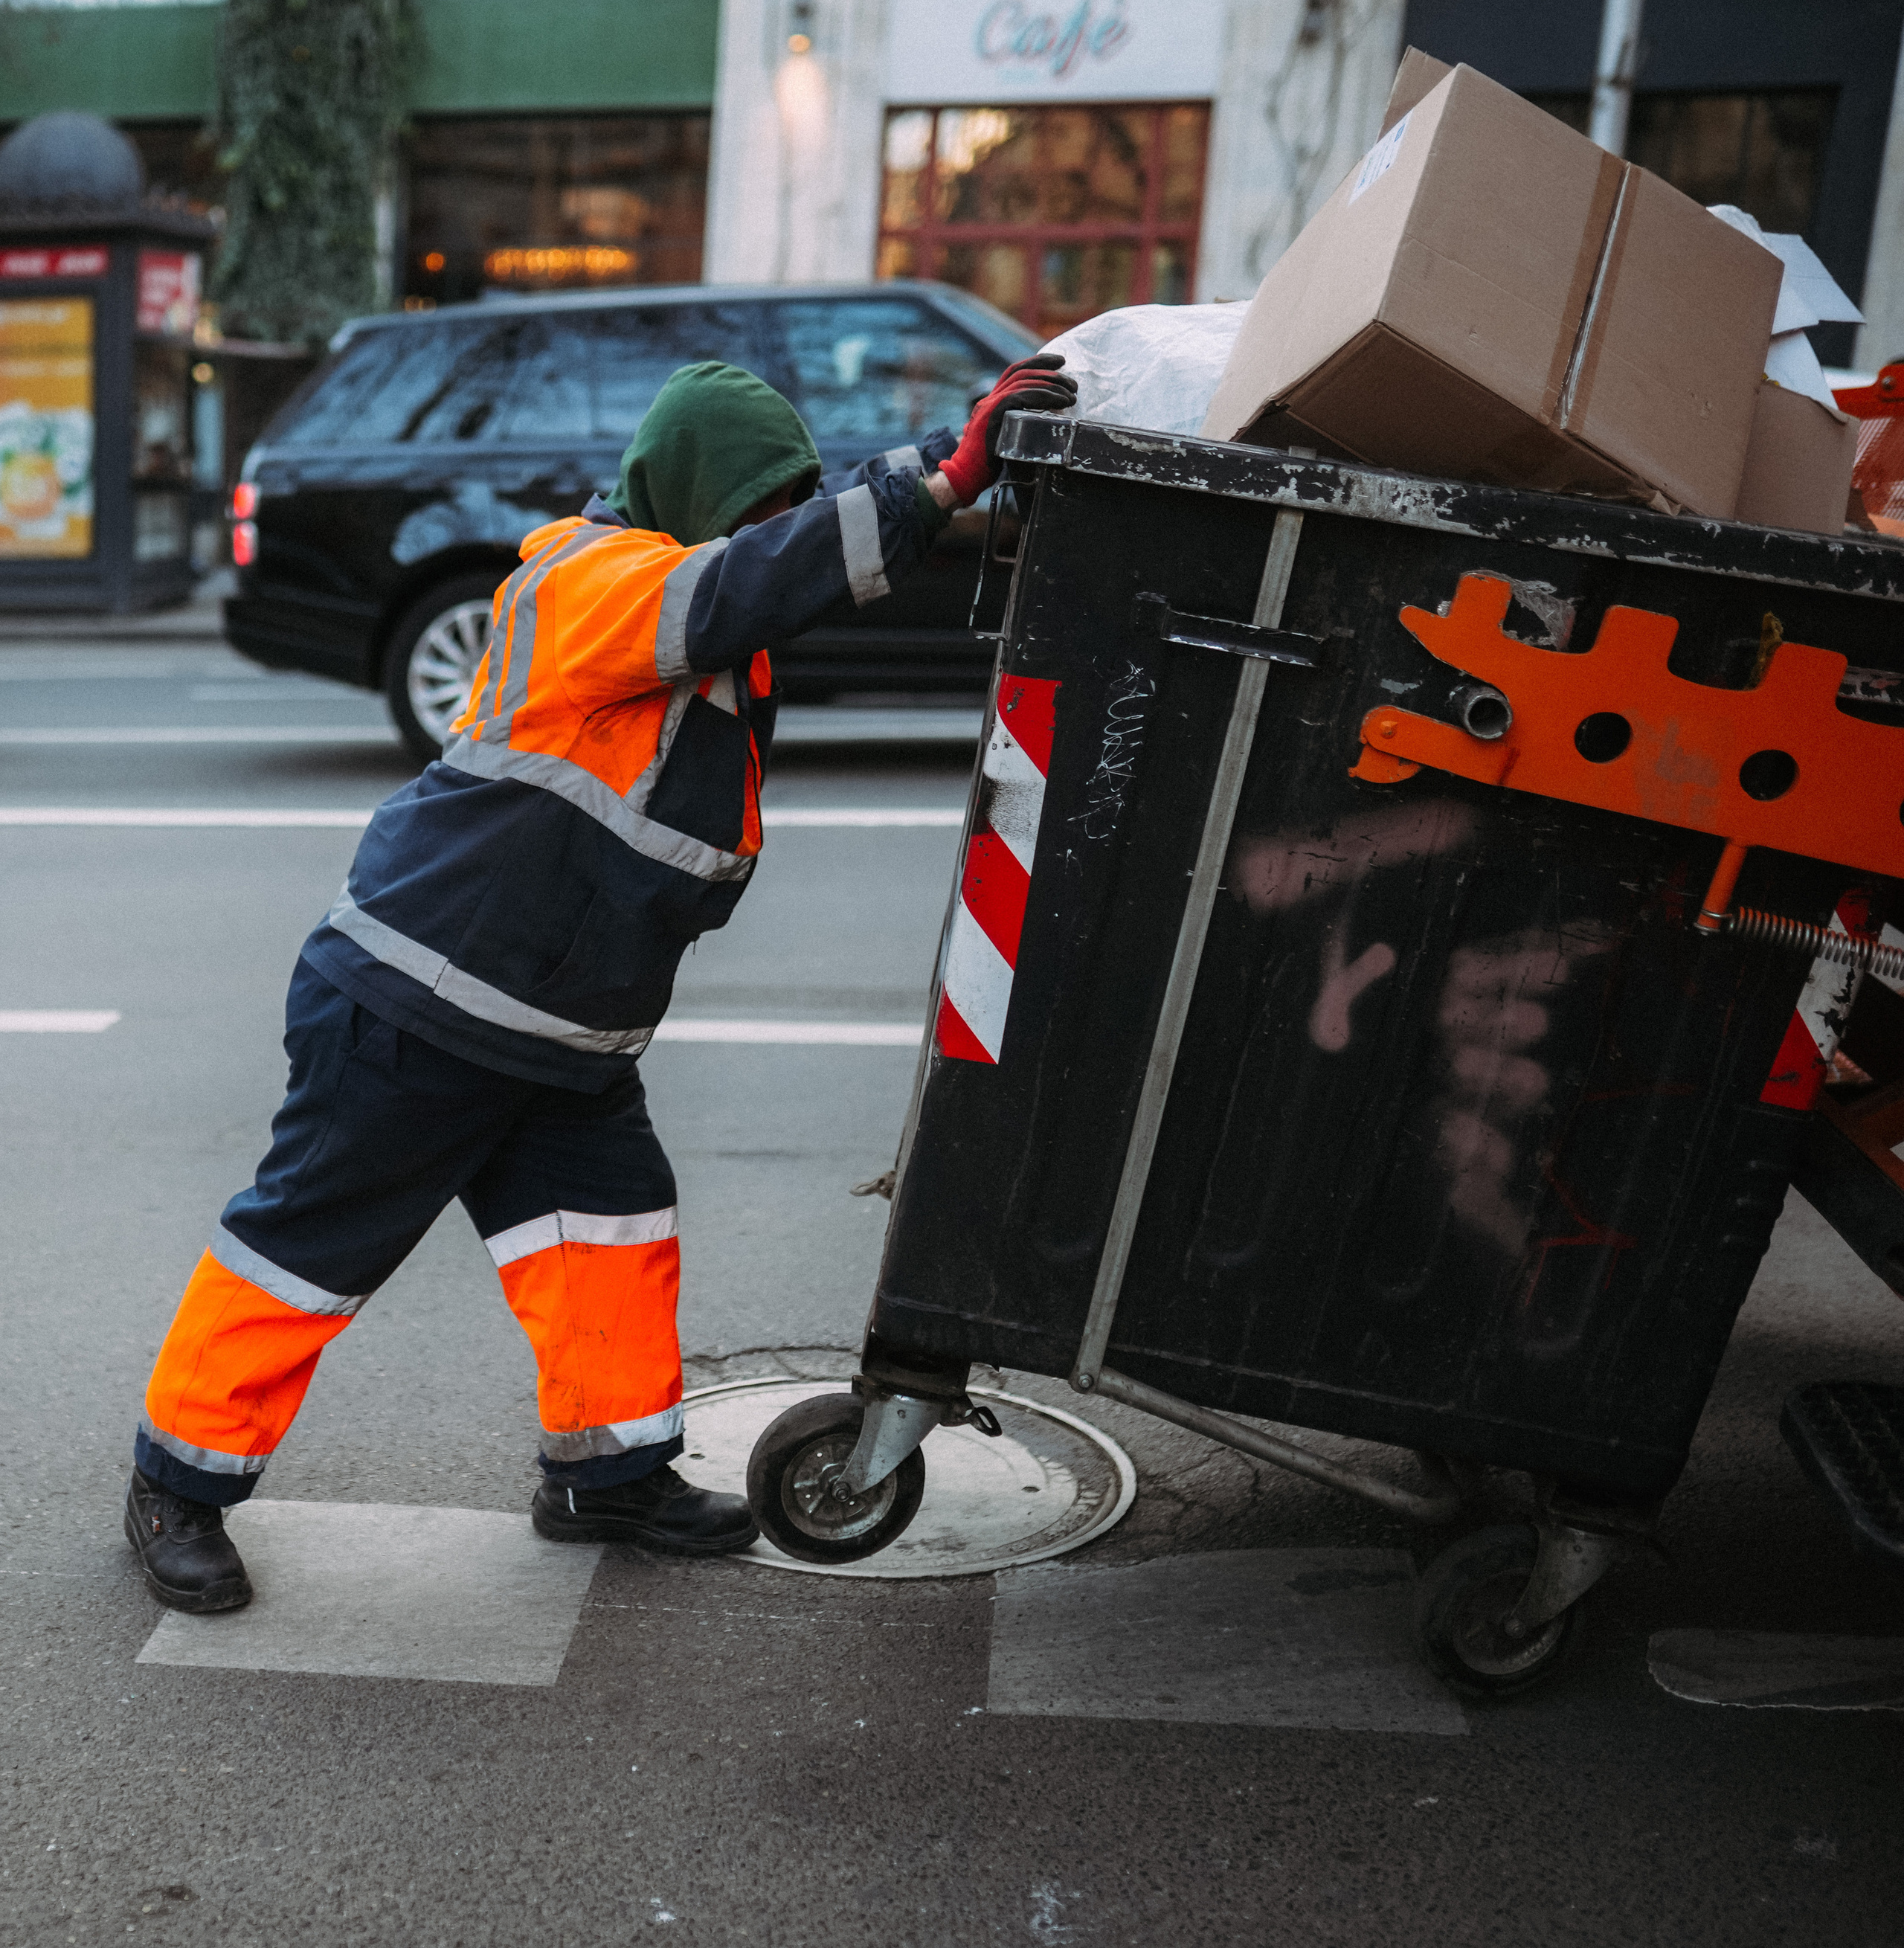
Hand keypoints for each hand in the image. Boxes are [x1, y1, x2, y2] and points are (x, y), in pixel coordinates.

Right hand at [938, 354, 1077, 504]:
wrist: (966, 476)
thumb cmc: (988, 464)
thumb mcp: (1005, 439)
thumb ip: (1018, 428)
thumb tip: (1043, 427)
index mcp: (992, 402)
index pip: (1015, 372)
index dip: (1038, 363)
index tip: (1059, 363)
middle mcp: (990, 398)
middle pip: (1021, 372)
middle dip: (1050, 371)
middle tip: (1072, 382)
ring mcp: (990, 405)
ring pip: (1024, 381)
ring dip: (1052, 385)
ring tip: (1072, 394)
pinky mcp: (994, 415)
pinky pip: (1021, 397)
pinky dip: (1044, 396)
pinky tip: (1060, 402)